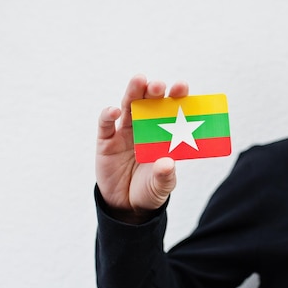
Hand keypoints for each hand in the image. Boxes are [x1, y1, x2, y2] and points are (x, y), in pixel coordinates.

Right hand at [96, 74, 188, 220]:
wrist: (126, 206)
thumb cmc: (149, 190)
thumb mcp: (161, 186)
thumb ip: (165, 176)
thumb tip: (167, 163)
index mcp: (163, 133)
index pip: (171, 109)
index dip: (176, 96)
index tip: (182, 87)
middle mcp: (144, 127)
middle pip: (149, 102)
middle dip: (154, 90)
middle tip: (159, 85)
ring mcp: (125, 132)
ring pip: (128, 106)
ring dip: (133, 92)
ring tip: (139, 81)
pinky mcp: (106, 141)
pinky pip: (105, 124)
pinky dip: (108, 114)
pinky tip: (114, 111)